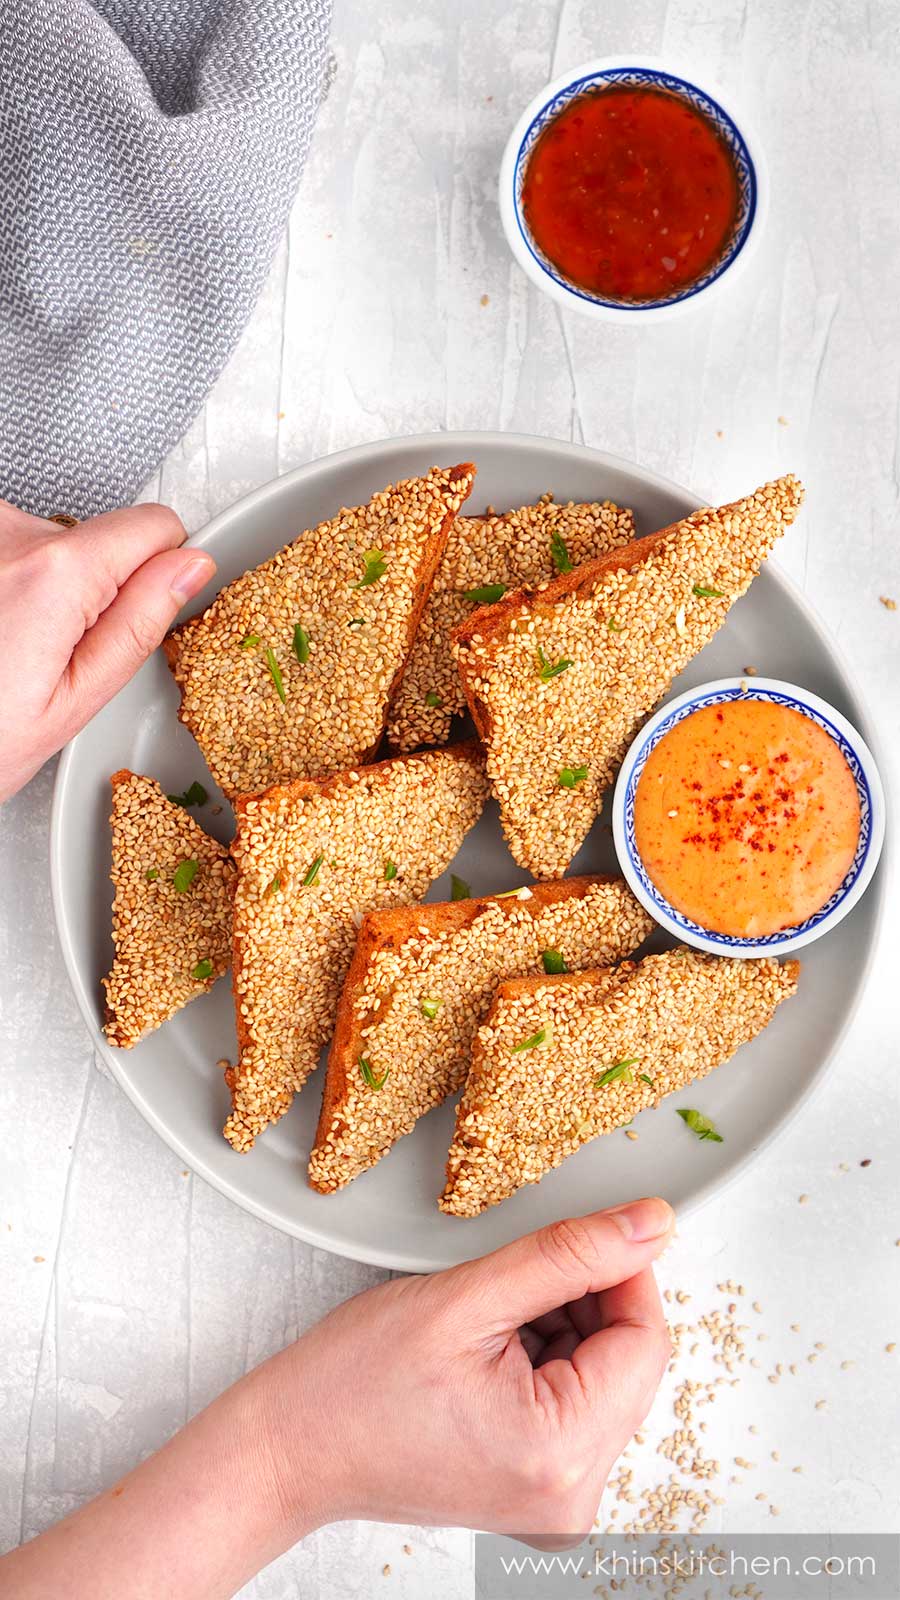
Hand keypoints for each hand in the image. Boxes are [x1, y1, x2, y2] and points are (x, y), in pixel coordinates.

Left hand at [0, 498, 215, 801]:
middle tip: (43, 657)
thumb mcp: (73, 701)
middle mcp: (5, 533)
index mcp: (54, 573)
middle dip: (84, 591)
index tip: (129, 616)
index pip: (155, 525)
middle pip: (93, 538)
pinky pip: (4, 552)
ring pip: (43, 546)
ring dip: (31, 591)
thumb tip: (189, 566)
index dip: (158, 574)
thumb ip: (140, 621)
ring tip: (0, 651)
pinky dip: (0, 588)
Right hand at [267, 1196, 673, 1544]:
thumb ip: (568, 1255)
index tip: (590, 1228)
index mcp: (561, 1455)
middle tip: (512, 1277)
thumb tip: (649, 1225)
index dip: (623, 1270)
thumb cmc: (350, 1384)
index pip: (645, 1340)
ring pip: (602, 1377)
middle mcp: (573, 1497)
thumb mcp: (466, 1296)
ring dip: (561, 1328)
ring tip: (486, 1321)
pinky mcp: (538, 1490)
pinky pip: (575, 1404)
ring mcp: (557, 1501)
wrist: (287, 1450)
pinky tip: (489, 1349)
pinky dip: (545, 1359)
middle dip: (584, 1301)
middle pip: (628, 1361)